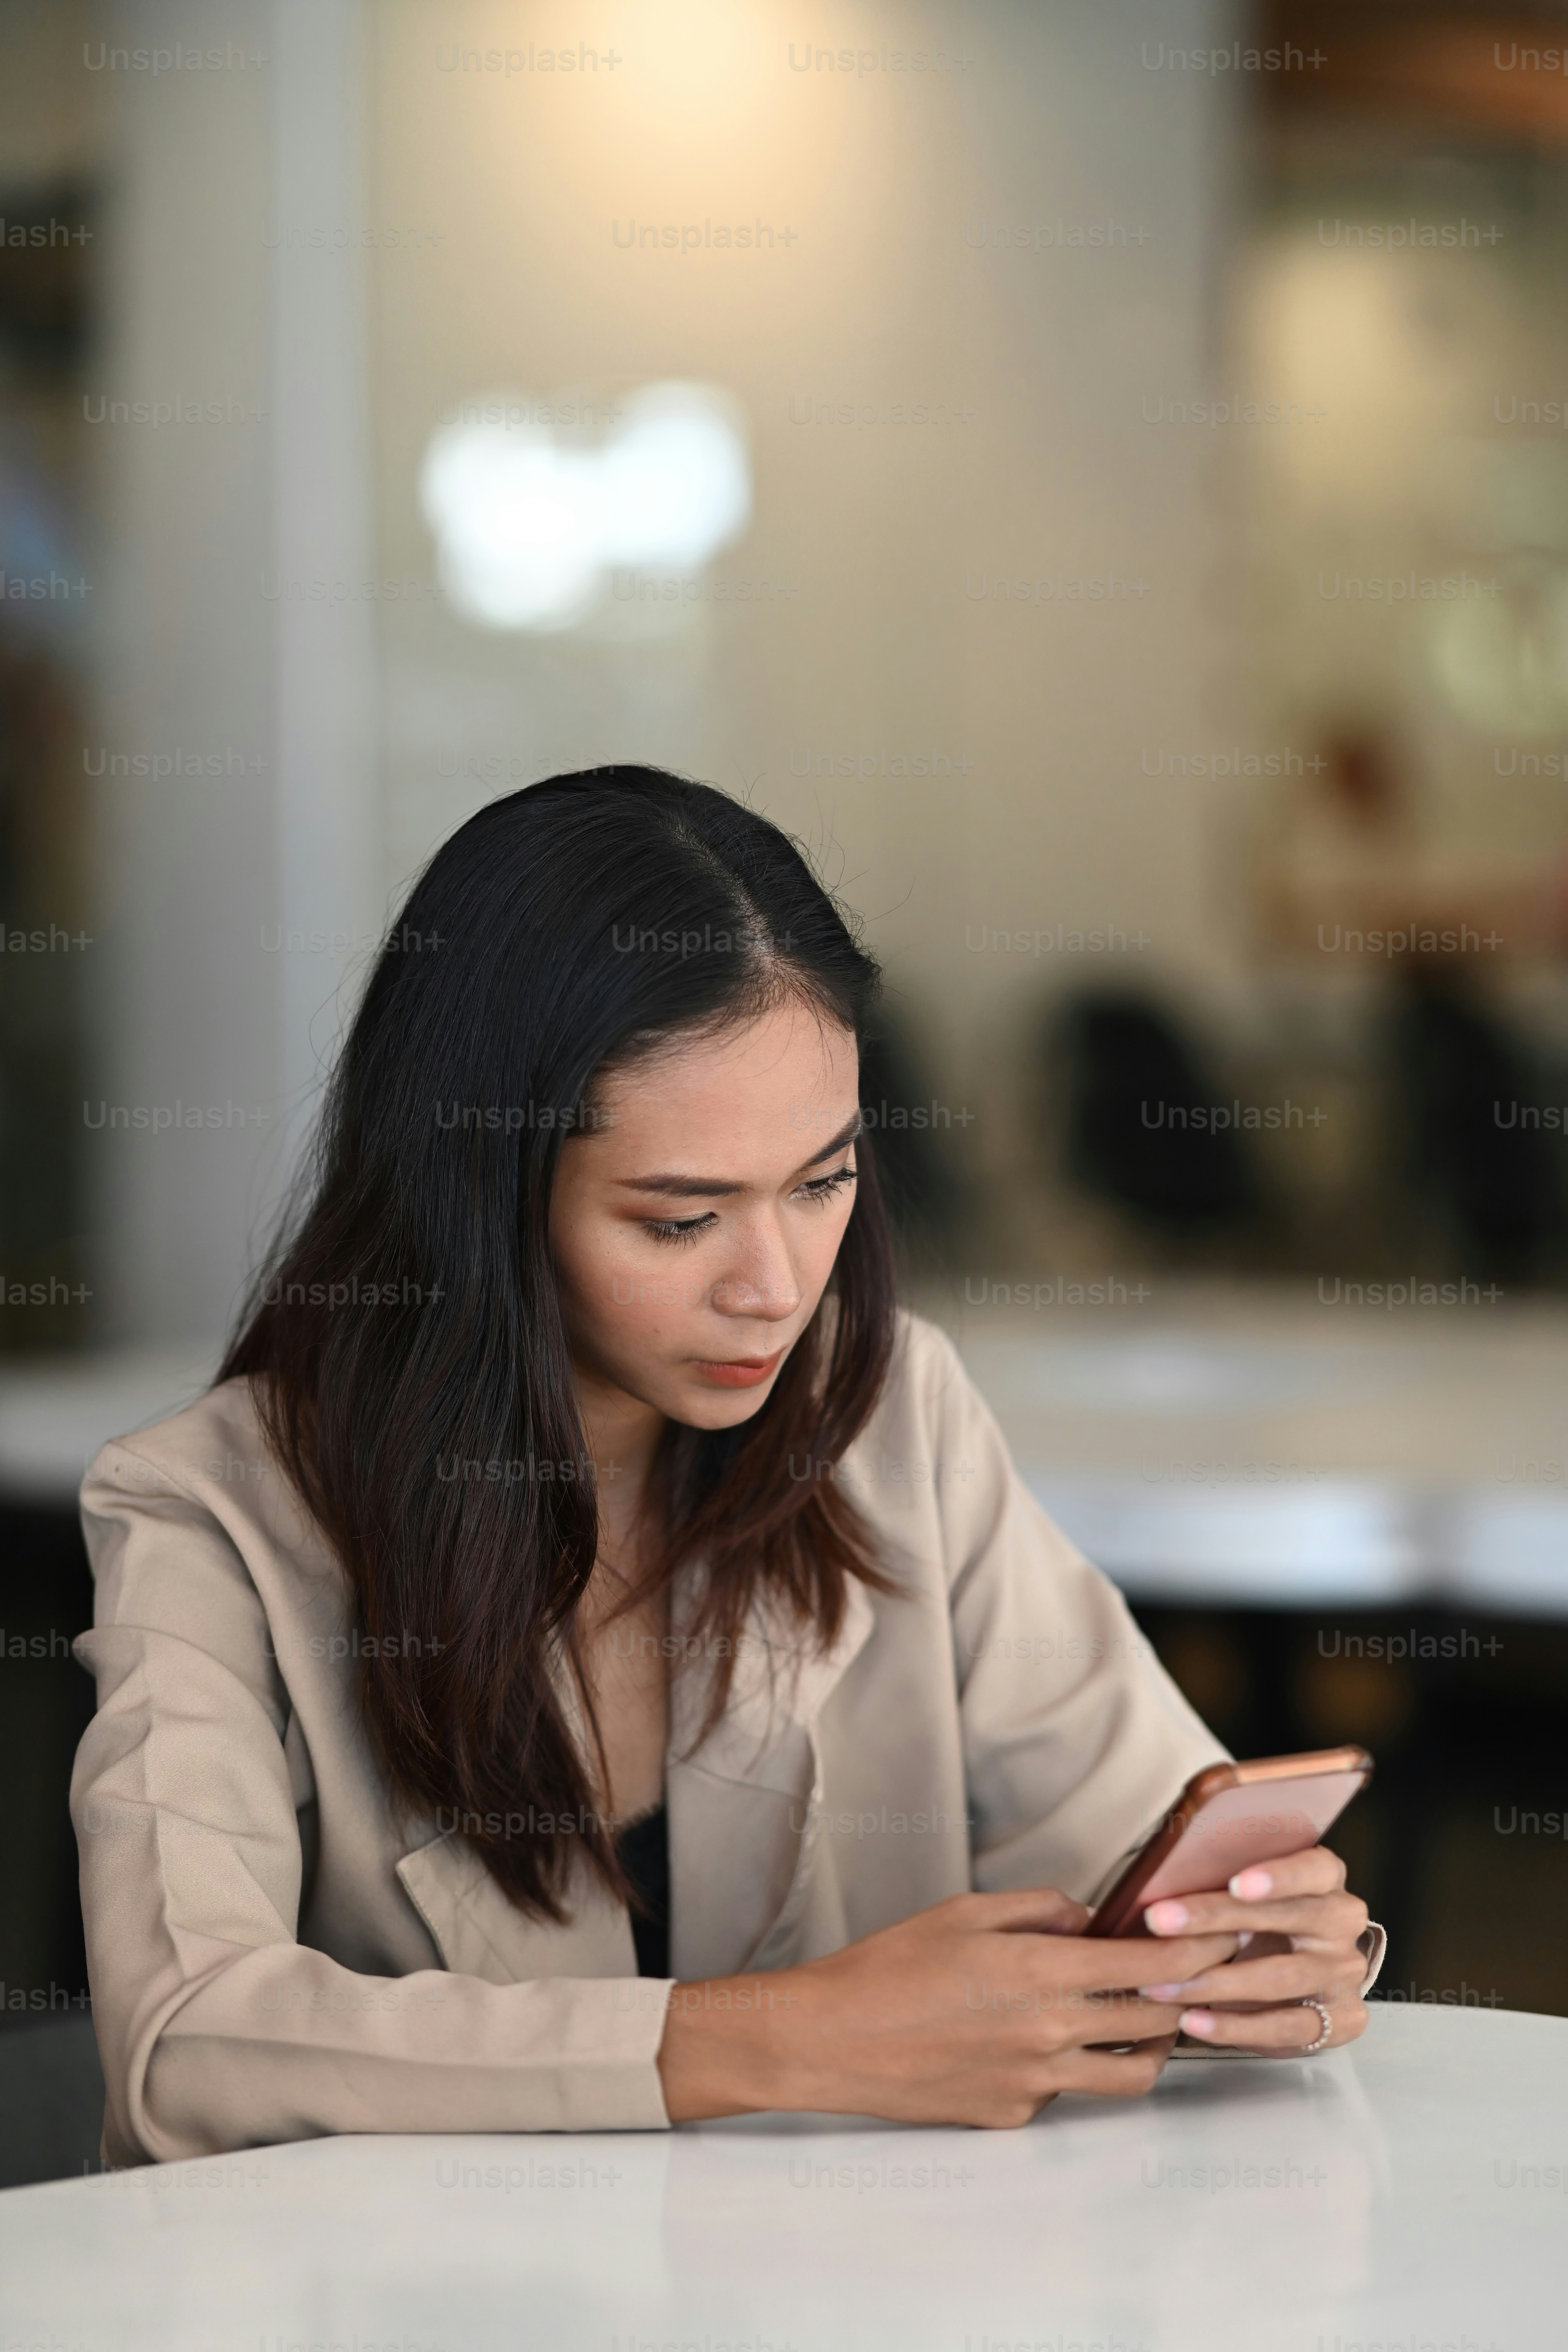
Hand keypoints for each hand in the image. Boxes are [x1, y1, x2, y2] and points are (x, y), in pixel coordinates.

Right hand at [657, 1887, 1240, 2128]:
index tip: (1226, 1938)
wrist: (834, 2037)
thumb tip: (1089, 1919)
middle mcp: (1049, 2033)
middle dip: (1186, 1998)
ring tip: (1141, 2018)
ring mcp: (1034, 2082)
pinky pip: (1067, 2091)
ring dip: (1146, 2044)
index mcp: (1040, 1973)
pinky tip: (1044, 2040)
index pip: (1152, 1965)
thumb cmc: (892, 1965)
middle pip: (1155, 2023)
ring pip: (1127, 2073)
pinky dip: (1073, 2066)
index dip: (1199, 1951)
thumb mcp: (967, 1912)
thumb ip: (1041, 1910)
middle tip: (1195, 1979)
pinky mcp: (1013, 2116)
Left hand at [1137, 1844, 1369, 2054]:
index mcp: (1325, 1878)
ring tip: (1162, 1985)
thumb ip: (1226, 1882)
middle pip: (1287, 1918)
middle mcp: (1342, 1921)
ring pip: (1282, 1977)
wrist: (1310, 1977)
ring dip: (1214, 1982)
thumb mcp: (1254, 1894)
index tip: (1236, 1884)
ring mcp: (1345, 1973)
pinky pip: (1286, 2026)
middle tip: (1159, 1920)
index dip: (1279, 1876)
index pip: (1313, 1869)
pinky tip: (1193, 2020)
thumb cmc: (1267, 1922)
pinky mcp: (1343, 2019)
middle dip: (1216, 1918)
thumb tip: (1160, 1874)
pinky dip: (1233, 2026)